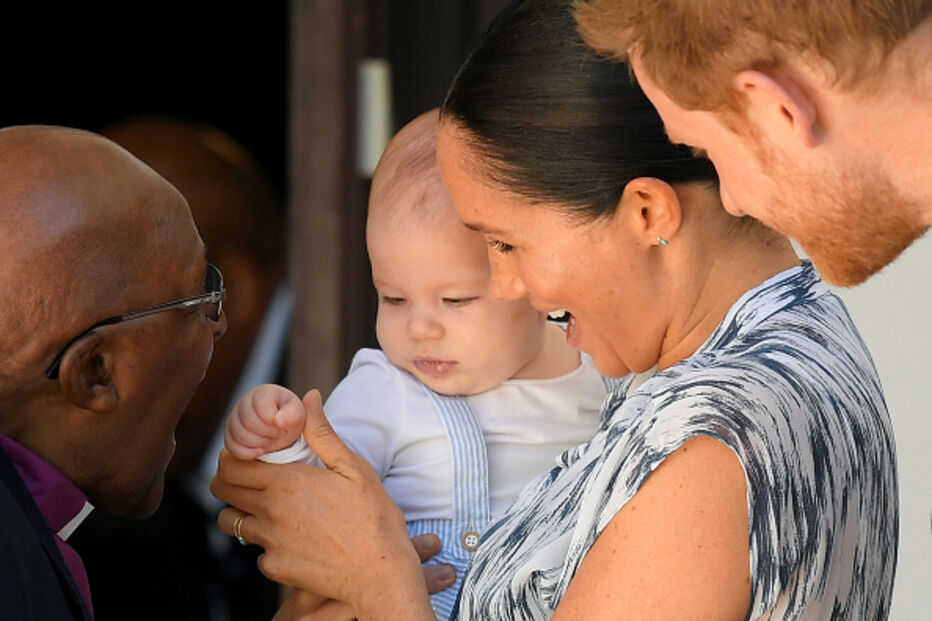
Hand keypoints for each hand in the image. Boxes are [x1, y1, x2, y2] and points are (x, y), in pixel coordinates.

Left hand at [212, 390, 435, 618]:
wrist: (381, 573)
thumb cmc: (374, 518)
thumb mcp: (354, 468)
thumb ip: (323, 434)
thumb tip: (308, 397)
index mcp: (286, 482)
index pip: (231, 464)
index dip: (232, 455)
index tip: (247, 453)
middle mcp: (270, 511)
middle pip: (222, 490)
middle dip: (229, 478)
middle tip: (251, 475)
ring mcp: (269, 543)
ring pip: (232, 522)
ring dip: (242, 510)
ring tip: (269, 506)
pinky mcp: (275, 568)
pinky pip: (258, 552)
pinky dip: (268, 543)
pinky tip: (294, 538)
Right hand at [224, 383, 305, 458]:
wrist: (285, 434)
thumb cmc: (295, 422)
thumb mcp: (304, 417)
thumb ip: (304, 413)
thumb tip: (294, 410)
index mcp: (266, 393)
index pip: (261, 405)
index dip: (274, 420)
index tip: (284, 426)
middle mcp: (246, 402)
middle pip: (249, 421)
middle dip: (267, 433)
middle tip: (280, 435)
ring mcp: (235, 419)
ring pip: (238, 434)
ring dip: (258, 443)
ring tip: (272, 441)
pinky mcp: (231, 436)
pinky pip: (231, 447)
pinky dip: (247, 453)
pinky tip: (261, 452)